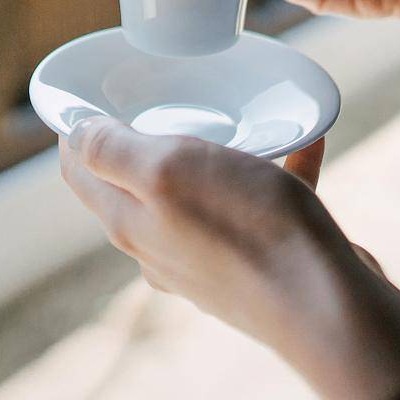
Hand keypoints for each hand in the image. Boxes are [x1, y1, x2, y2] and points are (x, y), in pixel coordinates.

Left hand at [59, 117, 399, 399]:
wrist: (323, 302)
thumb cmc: (246, 230)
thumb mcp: (166, 170)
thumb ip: (114, 153)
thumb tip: (75, 134)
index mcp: (130, 222)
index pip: (82, 173)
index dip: (76, 131)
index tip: (89, 96)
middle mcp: (162, 246)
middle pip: (135, 186)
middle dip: (141, 141)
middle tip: (159, 97)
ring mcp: (211, 258)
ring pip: (202, 193)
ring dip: (218, 153)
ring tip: (244, 117)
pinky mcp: (259, 260)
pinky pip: (265, 202)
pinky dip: (281, 169)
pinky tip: (307, 142)